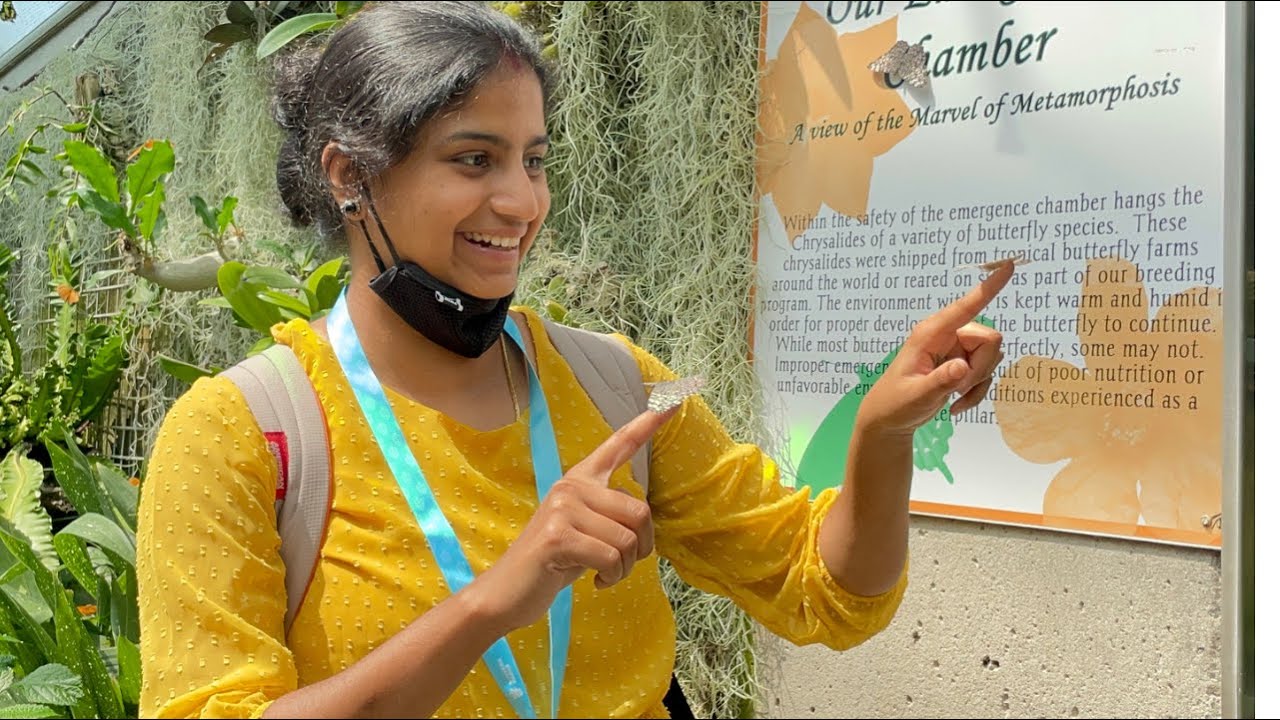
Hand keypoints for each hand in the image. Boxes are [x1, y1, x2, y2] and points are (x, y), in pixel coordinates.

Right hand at [472, 407, 675, 631]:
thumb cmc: (553, 563)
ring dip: (624, 568)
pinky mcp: (559, 536)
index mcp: (580, 480)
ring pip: (628, 540)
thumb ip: (608, 515)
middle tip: (620, 566)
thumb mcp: (585, 531)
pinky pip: (611, 557)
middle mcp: (571, 486)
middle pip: (639, 512)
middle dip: (641, 549)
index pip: (619, 445)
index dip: (647, 424)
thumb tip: (641, 521)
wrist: (508, 591)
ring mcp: (563, 508)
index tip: (673, 399)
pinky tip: (595, 581)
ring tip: (604, 573)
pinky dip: (611, 577)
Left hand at [858, 262, 1014, 437]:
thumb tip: (962, 368)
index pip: (965, 306)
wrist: (890, 421)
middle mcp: (947, 335)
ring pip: (992, 357)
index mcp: (931, 333)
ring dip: (976, 383)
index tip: (1008, 266)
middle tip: (957, 388)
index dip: (988, 288)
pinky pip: (987, 374)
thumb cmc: (895, 404)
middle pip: (990, 339)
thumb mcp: (916, 396)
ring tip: (952, 396)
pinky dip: (976, 393)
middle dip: (981, 368)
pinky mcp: (963, 364)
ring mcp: (957, 350)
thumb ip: (940, 382)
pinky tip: (956, 405)